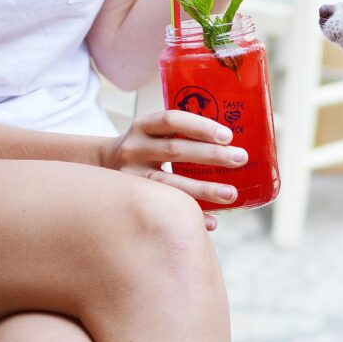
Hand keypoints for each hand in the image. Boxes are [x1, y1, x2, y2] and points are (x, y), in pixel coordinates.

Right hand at [103, 110, 247, 230]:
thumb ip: (181, 133)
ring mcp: (130, 175)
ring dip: (204, 189)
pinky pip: (164, 209)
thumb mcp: (153, 132)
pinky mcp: (132, 199)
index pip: (171, 120)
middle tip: (241, 158)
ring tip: (232, 194)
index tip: (227, 135)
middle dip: (211, 155)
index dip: (200, 126)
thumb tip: (232, 142)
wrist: (101, 166)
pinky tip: (212, 221)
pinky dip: (191, 214)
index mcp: (143, 126)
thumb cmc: (144, 148)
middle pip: (174, 150)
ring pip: (169, 183)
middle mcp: (134, 148)